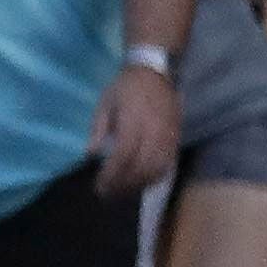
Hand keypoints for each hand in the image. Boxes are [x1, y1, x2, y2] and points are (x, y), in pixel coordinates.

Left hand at [91, 61, 180, 201]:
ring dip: (139, 184)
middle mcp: (153, 131)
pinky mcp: (177, 138)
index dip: (112, 175)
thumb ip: (98, 129)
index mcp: (133, 121)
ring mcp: (168, 136)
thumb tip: (90, 154)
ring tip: (123, 191)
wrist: (154, 72)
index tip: (99, 186)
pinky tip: (142, 182)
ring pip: (156, 169)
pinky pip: (168, 164)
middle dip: (123, 184)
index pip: (123, 155)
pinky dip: (155, 177)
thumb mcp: (104, 103)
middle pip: (140, 167)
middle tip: (108, 193)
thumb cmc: (126, 87)